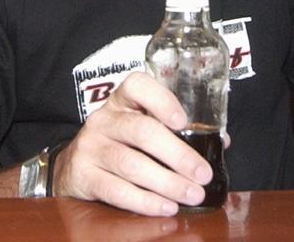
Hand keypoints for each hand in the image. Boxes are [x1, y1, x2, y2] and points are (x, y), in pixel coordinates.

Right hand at [52, 73, 210, 215]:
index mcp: (122, 101)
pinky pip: (117, 190)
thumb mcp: (140, 128)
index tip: (182, 121)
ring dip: (167, 182)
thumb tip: (220, 141)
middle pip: (142, 131)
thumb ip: (175, 131)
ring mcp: (90, 147)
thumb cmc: (120, 144)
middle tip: (202, 174)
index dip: (161, 101)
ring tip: (192, 194)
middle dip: (177, 154)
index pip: (137, 86)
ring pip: (131, 164)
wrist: (73, 167)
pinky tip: (166, 207)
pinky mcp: (83, 175)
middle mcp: (104, 120)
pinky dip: (145, 202)